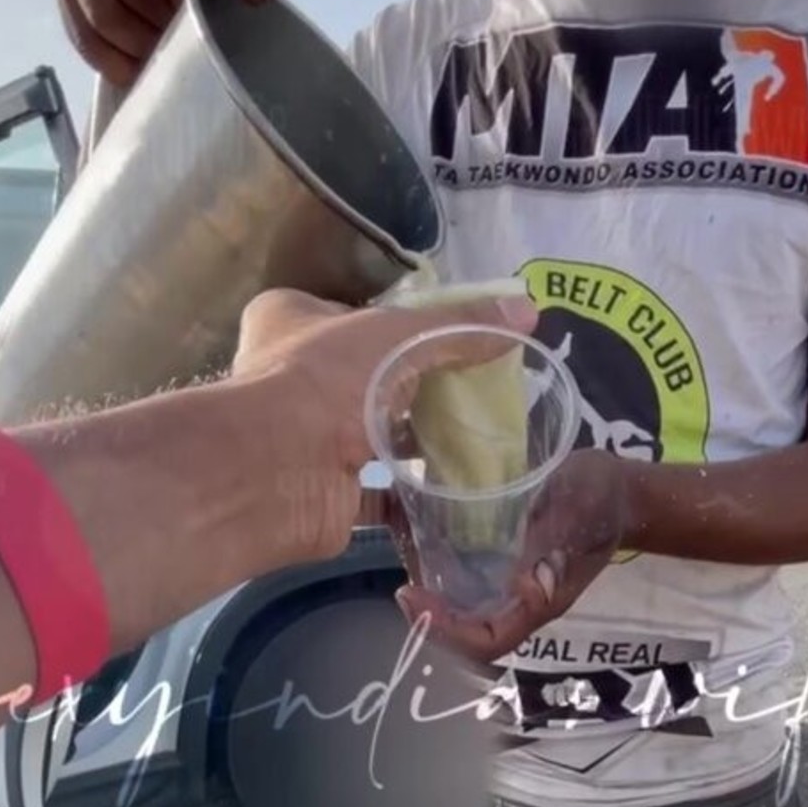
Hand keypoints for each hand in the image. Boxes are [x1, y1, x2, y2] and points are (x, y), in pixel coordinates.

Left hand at [227, 288, 540, 571]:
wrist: (279, 471)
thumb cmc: (327, 379)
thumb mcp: (404, 335)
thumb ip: (463, 327)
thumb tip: (528, 312)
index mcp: (289, 320)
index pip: (348, 312)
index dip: (392, 321)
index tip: (441, 335)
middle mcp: (291, 377)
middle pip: (362, 376)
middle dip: (411, 385)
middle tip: (470, 387)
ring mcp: (306, 439)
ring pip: (369, 436)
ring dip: (413, 440)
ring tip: (473, 434)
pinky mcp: (325, 492)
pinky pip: (378, 493)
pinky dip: (413, 494)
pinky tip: (456, 489)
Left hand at [394, 449, 631, 661]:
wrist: (619, 488)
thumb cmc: (601, 500)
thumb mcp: (580, 512)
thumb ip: (554, 544)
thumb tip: (526, 588)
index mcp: (540, 601)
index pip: (488, 641)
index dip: (447, 633)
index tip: (414, 600)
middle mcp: (519, 602)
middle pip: (467, 636)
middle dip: (430, 622)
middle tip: (404, 589)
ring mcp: (510, 585)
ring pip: (461, 609)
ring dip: (430, 597)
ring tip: (406, 562)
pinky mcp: (503, 562)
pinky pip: (464, 578)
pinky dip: (437, 566)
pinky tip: (418, 537)